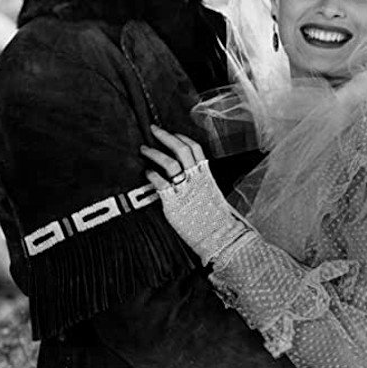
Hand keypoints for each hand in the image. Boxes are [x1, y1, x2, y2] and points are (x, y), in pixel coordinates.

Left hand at [141, 126, 252, 264]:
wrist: (222, 238)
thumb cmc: (217, 220)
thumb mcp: (211, 195)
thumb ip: (200, 183)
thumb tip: (189, 176)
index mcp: (207, 175)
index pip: (195, 148)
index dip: (182, 138)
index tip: (172, 133)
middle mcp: (197, 179)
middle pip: (181, 149)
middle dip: (165, 136)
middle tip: (154, 129)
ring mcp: (186, 190)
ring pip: (169, 163)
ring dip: (154, 153)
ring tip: (144, 150)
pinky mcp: (175, 204)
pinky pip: (160, 184)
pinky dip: (152, 175)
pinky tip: (147, 173)